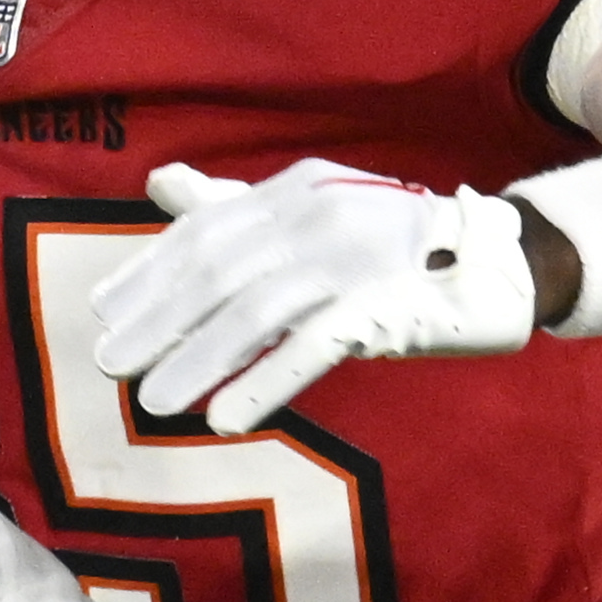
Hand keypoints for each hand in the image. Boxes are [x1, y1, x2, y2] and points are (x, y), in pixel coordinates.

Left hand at [89, 159, 538, 437]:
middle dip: (156, 322)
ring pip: (254, 313)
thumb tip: (160, 183)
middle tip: (109, 365)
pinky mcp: (384, 308)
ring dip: (197, 362)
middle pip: (217, 272)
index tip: (103, 312)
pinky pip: (312, 349)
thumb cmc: (392, 245)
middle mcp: (315, 216)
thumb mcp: (312, 210)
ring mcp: (351, 261)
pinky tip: (225, 419)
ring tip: (154, 404)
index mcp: (292, 191)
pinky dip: (264, 383)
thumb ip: (235, 202)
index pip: (204, 232)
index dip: (149, 272)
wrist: (498, 262)